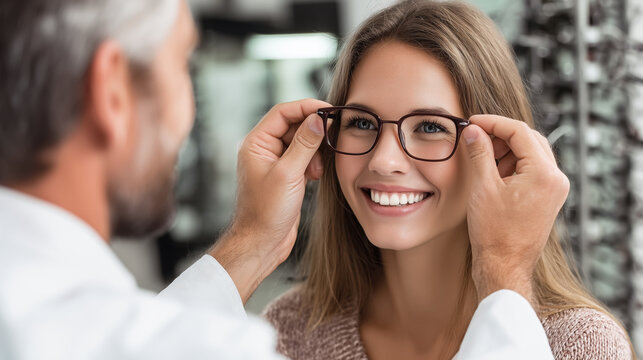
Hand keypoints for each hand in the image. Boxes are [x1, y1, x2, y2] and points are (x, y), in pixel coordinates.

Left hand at [209, 98, 329, 302]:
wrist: (262, 243)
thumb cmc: (266, 211)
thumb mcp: (288, 174)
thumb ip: (304, 144)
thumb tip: (318, 119)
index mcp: (256, 143)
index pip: (282, 113)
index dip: (306, 108)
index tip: (329, 110)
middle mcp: (263, 149)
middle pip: (293, 125)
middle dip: (313, 132)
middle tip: (332, 138)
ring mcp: (275, 162)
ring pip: (301, 142)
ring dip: (314, 151)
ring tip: (317, 170)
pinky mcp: (286, 175)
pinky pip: (304, 158)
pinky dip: (314, 162)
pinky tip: (316, 176)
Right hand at [463, 115, 569, 303]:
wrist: (504, 266)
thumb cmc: (494, 232)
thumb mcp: (483, 187)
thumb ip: (479, 153)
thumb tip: (473, 130)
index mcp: (544, 173)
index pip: (520, 131)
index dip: (493, 123)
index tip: (472, 122)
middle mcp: (556, 178)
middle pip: (530, 139)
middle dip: (501, 134)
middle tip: (476, 136)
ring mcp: (555, 189)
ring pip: (532, 153)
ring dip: (507, 149)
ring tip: (482, 157)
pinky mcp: (548, 198)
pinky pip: (533, 169)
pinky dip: (514, 164)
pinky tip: (494, 171)